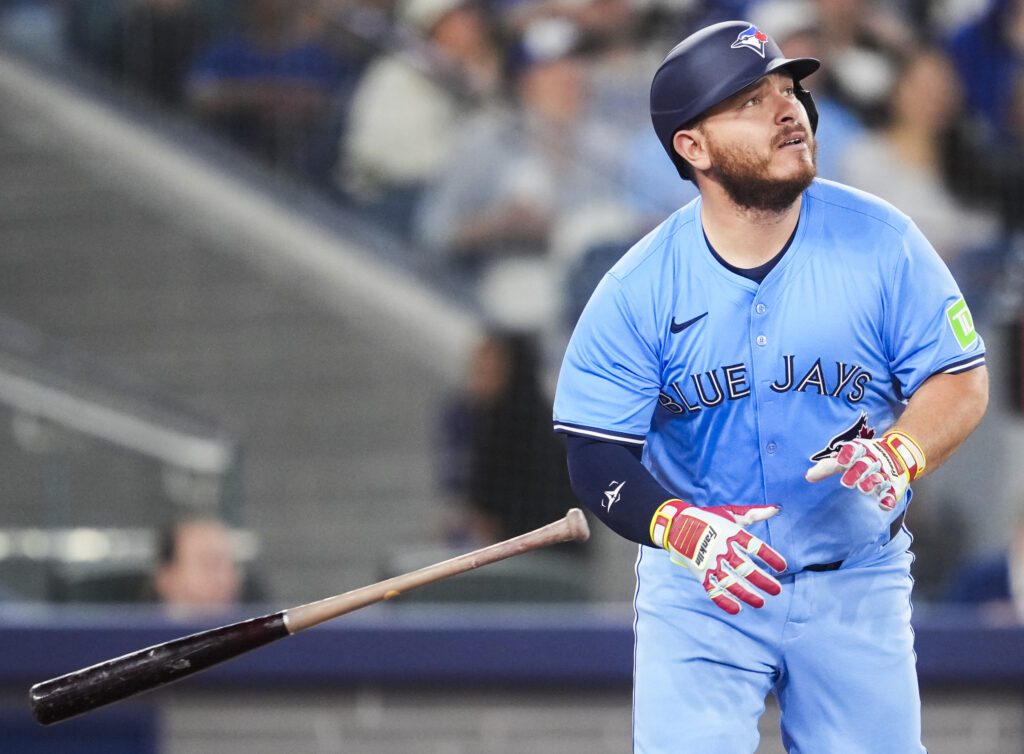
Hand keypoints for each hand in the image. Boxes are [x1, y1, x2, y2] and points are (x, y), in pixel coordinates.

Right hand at [650, 500, 786, 614]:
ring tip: (760, 602)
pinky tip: (737, 609)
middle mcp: (722, 549)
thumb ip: (754, 513)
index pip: (755, 547)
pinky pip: (712, 589)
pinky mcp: (700, 573)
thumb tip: (777, 508)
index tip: (782, 567)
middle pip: (745, 568)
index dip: (769, 557)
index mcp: (731, 533)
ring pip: (730, 582)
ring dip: (746, 594)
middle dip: (762, 580)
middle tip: (777, 590)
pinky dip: (723, 600)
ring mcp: (710, 562)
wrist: (676, 524)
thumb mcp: (731, 513)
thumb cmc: (707, 517)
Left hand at [805, 430, 925, 510]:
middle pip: (864, 465)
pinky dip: (888, 499)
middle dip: (857, 472)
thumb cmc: (863, 457)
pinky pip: (891, 493)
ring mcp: (883, 473)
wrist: (897, 454)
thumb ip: (828, 467)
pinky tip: (883, 505)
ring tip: (864, 488)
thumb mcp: (847, 458)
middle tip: (846, 482)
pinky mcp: (892, 486)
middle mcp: (872, 461)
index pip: (853, 450)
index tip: (841, 460)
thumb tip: (808, 476)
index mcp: (860, 451)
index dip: (847, 455)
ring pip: (878, 478)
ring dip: (871, 483)